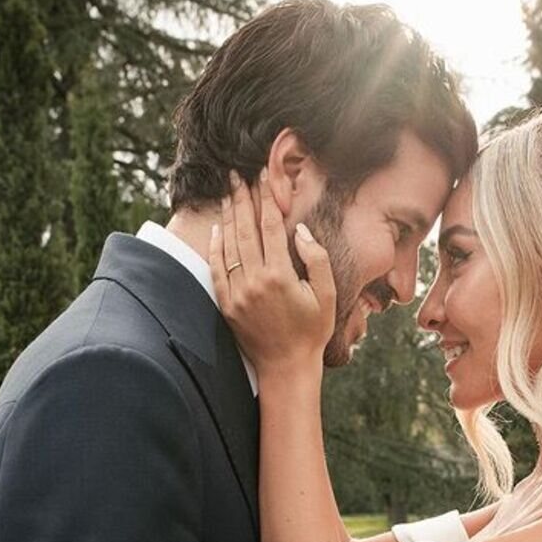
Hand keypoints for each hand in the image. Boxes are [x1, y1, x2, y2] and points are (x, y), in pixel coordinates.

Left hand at [208, 169, 335, 374]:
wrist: (287, 367)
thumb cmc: (312, 331)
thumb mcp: (326, 295)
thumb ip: (315, 259)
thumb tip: (300, 229)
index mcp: (280, 275)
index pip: (271, 226)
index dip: (266, 198)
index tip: (263, 177)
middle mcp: (255, 281)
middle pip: (245, 229)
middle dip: (241, 198)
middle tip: (236, 175)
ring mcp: (238, 293)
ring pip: (228, 245)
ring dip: (227, 217)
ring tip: (226, 194)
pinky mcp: (227, 304)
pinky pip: (217, 269)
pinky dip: (215, 247)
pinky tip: (216, 230)